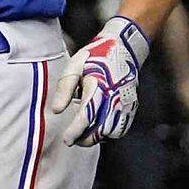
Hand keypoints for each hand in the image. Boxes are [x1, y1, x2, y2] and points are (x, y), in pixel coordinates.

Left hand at [49, 16, 149, 146]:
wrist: (123, 49)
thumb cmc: (94, 57)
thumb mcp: (74, 66)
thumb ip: (64, 88)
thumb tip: (56, 111)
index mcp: (98, 86)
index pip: (86, 116)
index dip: (75, 131)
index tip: (66, 140)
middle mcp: (114, 97)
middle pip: (101, 129)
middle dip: (85, 139)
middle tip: (72, 139)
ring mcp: (125, 103)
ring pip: (112, 132)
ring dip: (97, 137)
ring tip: (83, 134)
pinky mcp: (131, 107)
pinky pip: (122, 128)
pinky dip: (109, 132)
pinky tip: (98, 128)